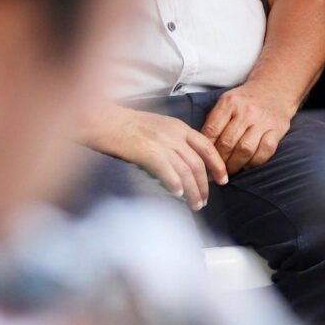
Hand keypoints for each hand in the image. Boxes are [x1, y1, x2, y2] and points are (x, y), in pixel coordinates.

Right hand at [88, 105, 230, 206]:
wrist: (101, 120)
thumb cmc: (122, 126)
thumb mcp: (154, 127)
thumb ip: (170, 142)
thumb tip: (180, 166)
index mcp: (177, 126)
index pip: (206, 146)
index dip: (217, 164)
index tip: (222, 180)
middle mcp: (173, 134)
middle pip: (198, 163)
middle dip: (204, 185)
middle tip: (204, 201)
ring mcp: (161, 143)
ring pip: (187, 171)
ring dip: (193, 191)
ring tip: (194, 205)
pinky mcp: (148, 152)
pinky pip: (169, 172)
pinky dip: (175, 184)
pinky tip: (177, 194)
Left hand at [202, 81, 299, 174]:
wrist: (274, 89)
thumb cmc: (245, 101)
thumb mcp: (226, 102)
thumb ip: (214, 121)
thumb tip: (202, 148)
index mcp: (229, 103)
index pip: (212, 131)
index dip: (206, 150)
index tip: (204, 160)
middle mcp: (246, 111)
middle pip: (228, 143)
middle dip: (220, 161)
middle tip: (216, 170)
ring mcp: (263, 121)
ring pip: (245, 150)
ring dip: (235, 165)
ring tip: (230, 170)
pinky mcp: (278, 129)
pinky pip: (265, 151)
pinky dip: (255, 162)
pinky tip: (247, 164)